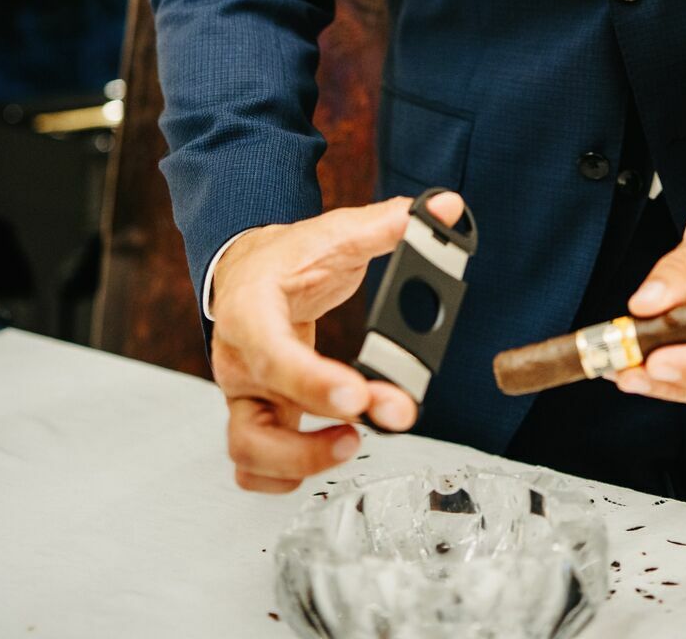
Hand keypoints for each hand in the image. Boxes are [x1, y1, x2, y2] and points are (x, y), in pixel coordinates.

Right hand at [211, 190, 463, 492]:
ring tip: (353, 442)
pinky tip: (327, 454)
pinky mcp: (256, 415)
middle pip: (253, 425)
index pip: (271, 354)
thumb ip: (387, 224)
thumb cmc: (287, 258)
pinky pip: (254, 464)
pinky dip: (286, 474)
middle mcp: (239, 362)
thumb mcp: (332, 233)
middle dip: (311, 443)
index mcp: (250, 312)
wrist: (247, 270)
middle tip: (372, 425)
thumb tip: (446, 210)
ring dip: (301, 463)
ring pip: (249, 453)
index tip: (358, 396)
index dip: (311, 382)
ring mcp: (244, 394)